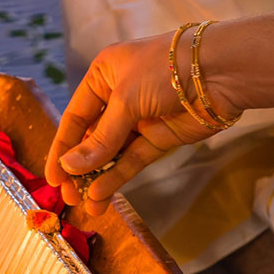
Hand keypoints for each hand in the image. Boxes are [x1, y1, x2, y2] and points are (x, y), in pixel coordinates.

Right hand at [43, 30, 241, 214]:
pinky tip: (101, 194)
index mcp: (103, 76)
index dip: (61, 147)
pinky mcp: (158, 137)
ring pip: (111, 153)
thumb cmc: (166, 70)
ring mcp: (138, 119)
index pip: (74, 117)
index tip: (52, 177)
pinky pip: (131, 159)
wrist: (221, 71)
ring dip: (97, 177)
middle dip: (79, 168)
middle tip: (67, 196)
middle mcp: (117, 97)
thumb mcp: (124, 101)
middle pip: (90, 138)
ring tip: (84, 203)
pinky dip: (117, 177)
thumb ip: (99, 140)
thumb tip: (70, 167)